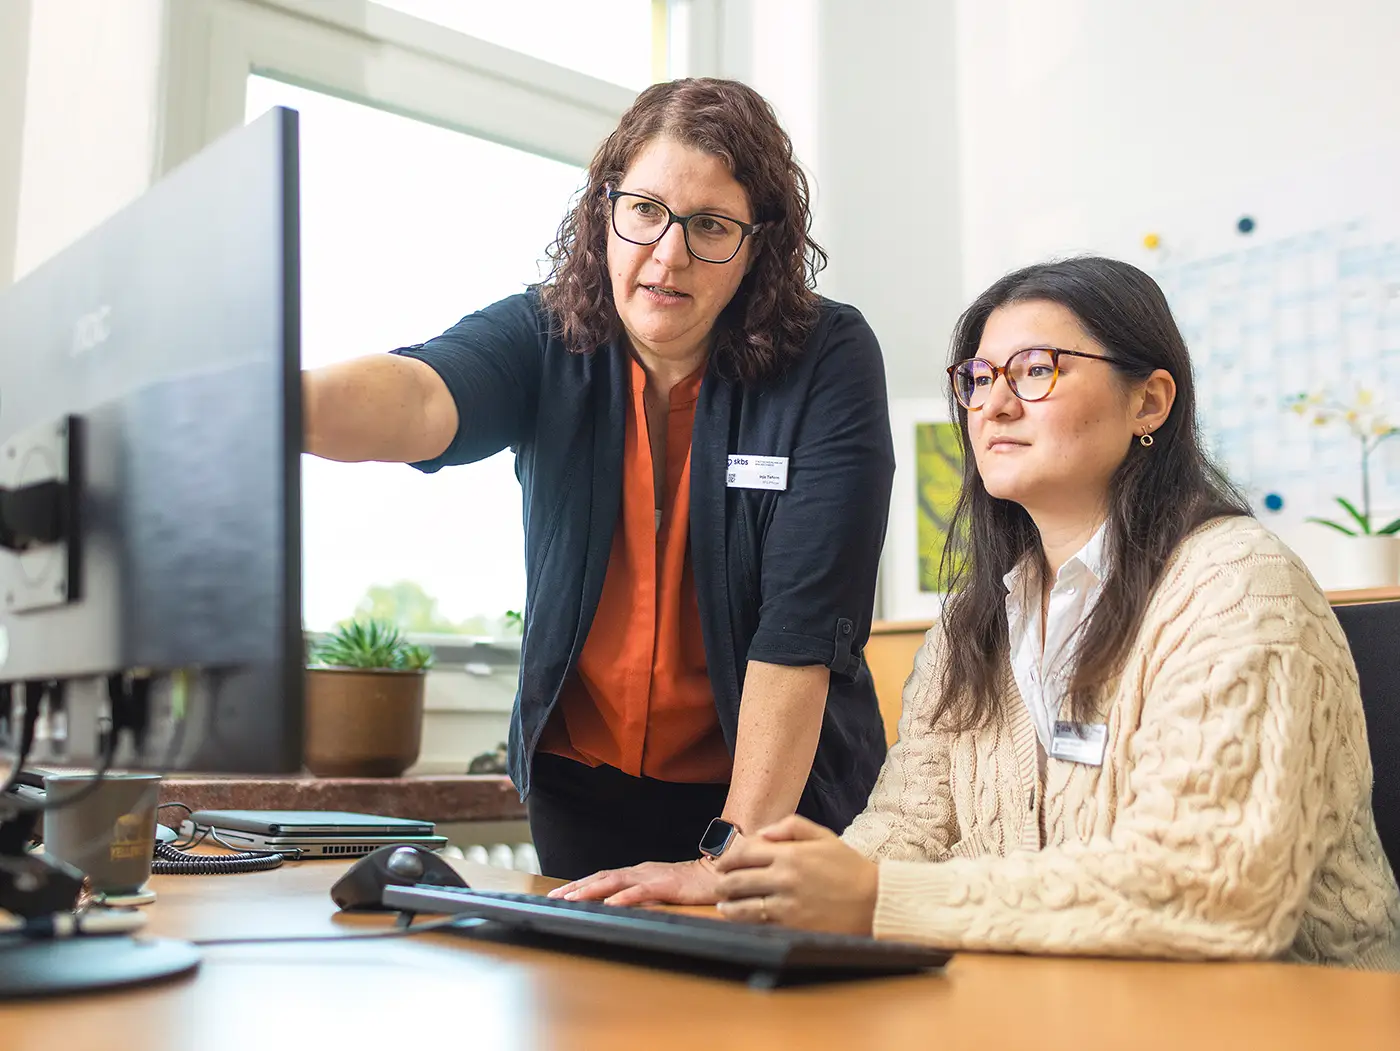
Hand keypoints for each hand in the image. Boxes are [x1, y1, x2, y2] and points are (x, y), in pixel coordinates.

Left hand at [547, 858, 719, 905]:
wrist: (719, 875)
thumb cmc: (691, 886)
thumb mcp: (661, 889)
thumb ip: (642, 895)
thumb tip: (620, 906)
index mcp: (639, 872)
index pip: (603, 877)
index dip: (581, 884)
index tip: (560, 894)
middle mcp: (641, 871)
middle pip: (602, 877)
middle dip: (576, 887)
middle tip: (554, 898)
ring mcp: (652, 876)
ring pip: (614, 881)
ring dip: (591, 890)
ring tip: (571, 899)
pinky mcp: (665, 885)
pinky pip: (640, 892)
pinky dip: (623, 897)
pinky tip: (610, 904)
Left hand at [712, 815, 878, 935]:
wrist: (875, 902)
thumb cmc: (849, 868)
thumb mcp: (824, 836)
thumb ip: (791, 826)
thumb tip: (763, 833)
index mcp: (790, 854)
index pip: (744, 853)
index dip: (727, 857)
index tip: (722, 861)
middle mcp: (784, 879)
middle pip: (736, 880)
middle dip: (722, 881)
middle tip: (719, 882)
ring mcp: (786, 905)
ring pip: (741, 906)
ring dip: (727, 904)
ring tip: (723, 903)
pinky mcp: (791, 927)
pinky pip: (758, 924)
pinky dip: (743, 921)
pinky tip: (738, 917)